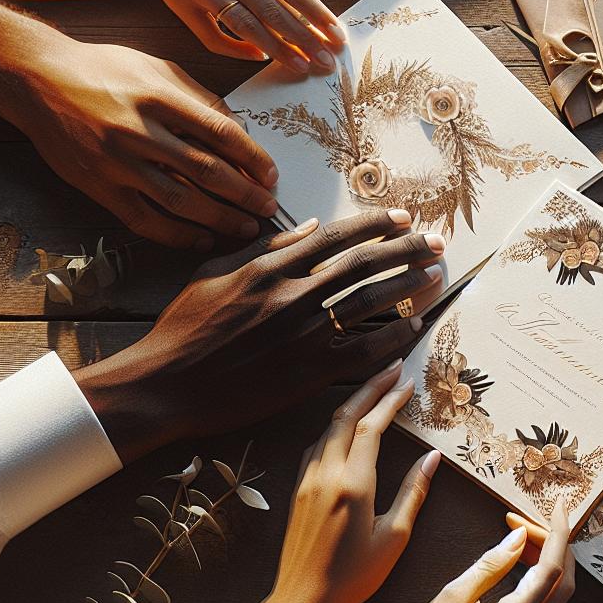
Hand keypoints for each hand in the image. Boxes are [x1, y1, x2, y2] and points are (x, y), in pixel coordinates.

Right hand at [0, 32, 280, 248]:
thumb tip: (239, 129)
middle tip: (268, 208)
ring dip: (218, 219)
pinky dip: (175, 234)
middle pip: (206, 171)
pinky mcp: (98, 185)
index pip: (220, 132)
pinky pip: (143, 219)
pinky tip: (200, 239)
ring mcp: (117, 162)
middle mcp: (139, 130)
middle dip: (245, 194)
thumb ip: (198, 97)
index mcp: (159, 96)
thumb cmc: (102, 69)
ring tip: (246, 228)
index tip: (270, 174)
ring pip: (179, 200)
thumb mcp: (155, 67)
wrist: (37, 79)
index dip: (253, 158)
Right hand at [72, 209, 446, 461]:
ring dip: (409, 286)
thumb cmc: (184, 327)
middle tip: (436, 243)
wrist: (166, 384)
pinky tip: (413, 328)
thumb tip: (313, 225)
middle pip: (364, 263)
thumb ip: (266, 246)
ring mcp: (303, 333)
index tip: (403, 218)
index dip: (376, 225)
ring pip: (371, 302)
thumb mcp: (215, 271)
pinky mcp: (309, 371)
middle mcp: (292, 294)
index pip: (336, 236)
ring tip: (434, 277)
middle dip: (407, 249)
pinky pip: (365, 350)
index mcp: (269, 266)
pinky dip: (393, 337)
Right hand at [97, 0, 343, 71]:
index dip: (316, 14)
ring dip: (276, 50)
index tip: (334, 33)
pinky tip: (257, 53)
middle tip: (326, 62)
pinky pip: (209, 34)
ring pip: (243, 27)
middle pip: (271, 12)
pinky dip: (234, 48)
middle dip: (303, 40)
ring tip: (300, 66)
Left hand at [250, 364, 439, 602]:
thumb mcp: (394, 537)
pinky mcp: (298, 490)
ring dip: (351, 404)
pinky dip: (335, 426)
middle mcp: (325, 475)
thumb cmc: (354, 576)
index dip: (390, 400)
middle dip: (370, 387)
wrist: (303, 601)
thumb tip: (431, 458)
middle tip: (393, 368)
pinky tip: (347, 428)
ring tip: (374, 391)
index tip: (407, 382)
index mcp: (353, 484)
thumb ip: (412, 492)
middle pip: (345, 415)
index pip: (371, 426)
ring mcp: (307, 481)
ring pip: (328, 427)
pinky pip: (317, 445)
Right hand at [336, 505, 575, 602]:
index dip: (557, 533)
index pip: (552, 568)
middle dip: (552, 547)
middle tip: (523, 524)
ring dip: (549, 567)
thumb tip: (518, 538)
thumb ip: (491, 564)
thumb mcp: (452, 596)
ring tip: (521, 542)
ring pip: (560, 599)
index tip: (559, 506)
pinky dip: (544, 588)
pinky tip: (523, 571)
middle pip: (565, 583)